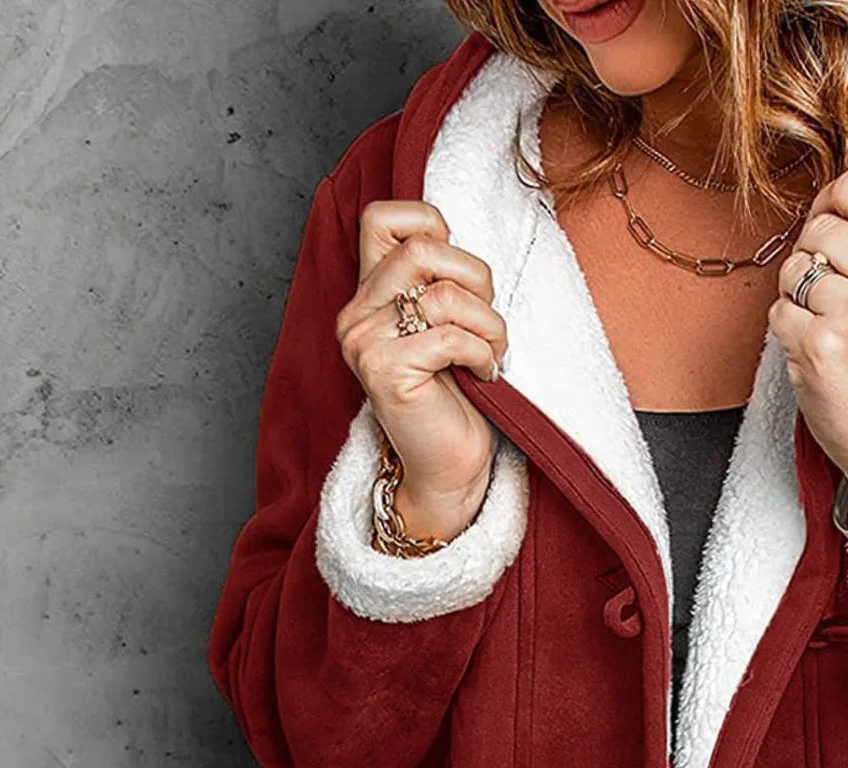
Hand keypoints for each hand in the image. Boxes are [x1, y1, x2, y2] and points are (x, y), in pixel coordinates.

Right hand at [336, 202, 510, 534]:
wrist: (447, 471)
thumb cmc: (456, 399)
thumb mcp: (445, 325)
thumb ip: (438, 280)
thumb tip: (456, 235)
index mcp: (368, 296)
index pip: (383, 217)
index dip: (432, 227)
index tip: (459, 277)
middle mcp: (356, 316)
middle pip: (423, 249)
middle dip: (476, 280)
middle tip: (488, 323)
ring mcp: (364, 344)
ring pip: (443, 294)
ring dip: (488, 324)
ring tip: (492, 353)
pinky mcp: (385, 372)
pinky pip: (449, 336)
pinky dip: (482, 353)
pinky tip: (485, 375)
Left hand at [767, 167, 847, 512]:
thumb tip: (824, 199)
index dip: (830, 205)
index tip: (832, 235)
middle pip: (819, 229)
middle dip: (812, 259)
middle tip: (833, 299)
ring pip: (793, 270)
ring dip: (797, 298)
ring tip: (830, 329)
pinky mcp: (820, 347)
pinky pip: (778, 312)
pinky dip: (788, 332)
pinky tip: (818, 354)